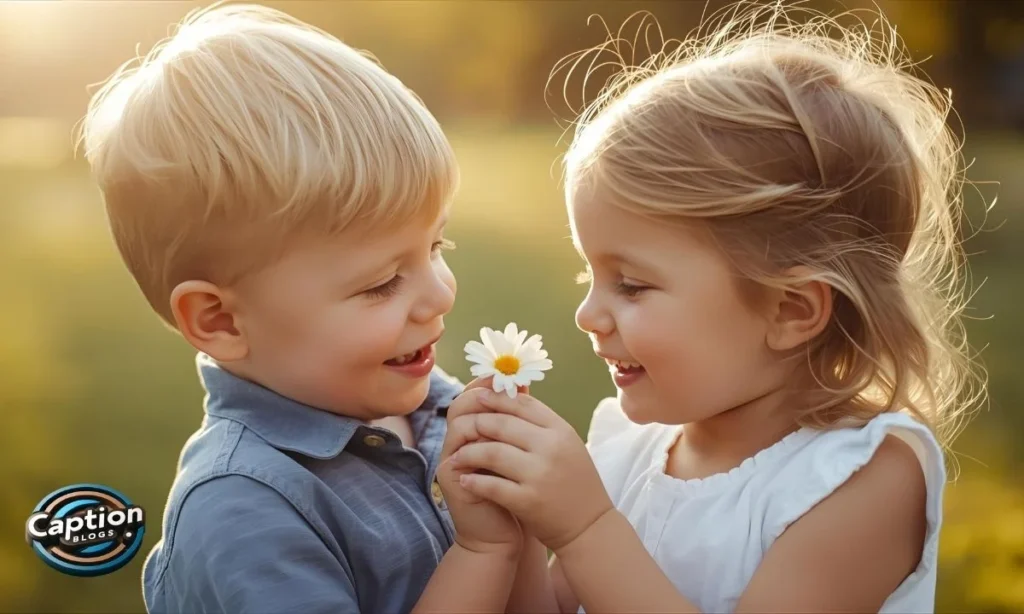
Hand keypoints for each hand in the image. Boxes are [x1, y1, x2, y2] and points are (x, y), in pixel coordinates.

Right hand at [436, 377, 523, 555]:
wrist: (503, 536)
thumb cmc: (517, 496)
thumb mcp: (522, 456)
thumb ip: (519, 425)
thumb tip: (525, 387)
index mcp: (476, 434)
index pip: (476, 398)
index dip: (491, 385)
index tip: (512, 377)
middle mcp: (460, 443)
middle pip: (462, 403)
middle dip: (485, 393)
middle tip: (505, 386)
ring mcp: (452, 459)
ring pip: (458, 422)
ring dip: (482, 412)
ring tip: (504, 408)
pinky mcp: (451, 478)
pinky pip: (459, 450)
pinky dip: (479, 440)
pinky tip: (500, 437)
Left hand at [447, 390, 614, 552]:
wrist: (589, 526)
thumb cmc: (574, 482)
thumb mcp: (566, 445)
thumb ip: (541, 424)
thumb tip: (512, 396)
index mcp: (561, 431)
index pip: (523, 404)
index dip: (496, 398)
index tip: (476, 396)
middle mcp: (552, 448)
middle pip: (503, 424)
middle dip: (477, 423)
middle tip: (461, 427)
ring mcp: (540, 474)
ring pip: (492, 452)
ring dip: (469, 453)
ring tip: (457, 456)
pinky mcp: (528, 501)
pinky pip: (491, 485)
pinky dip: (474, 482)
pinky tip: (464, 480)